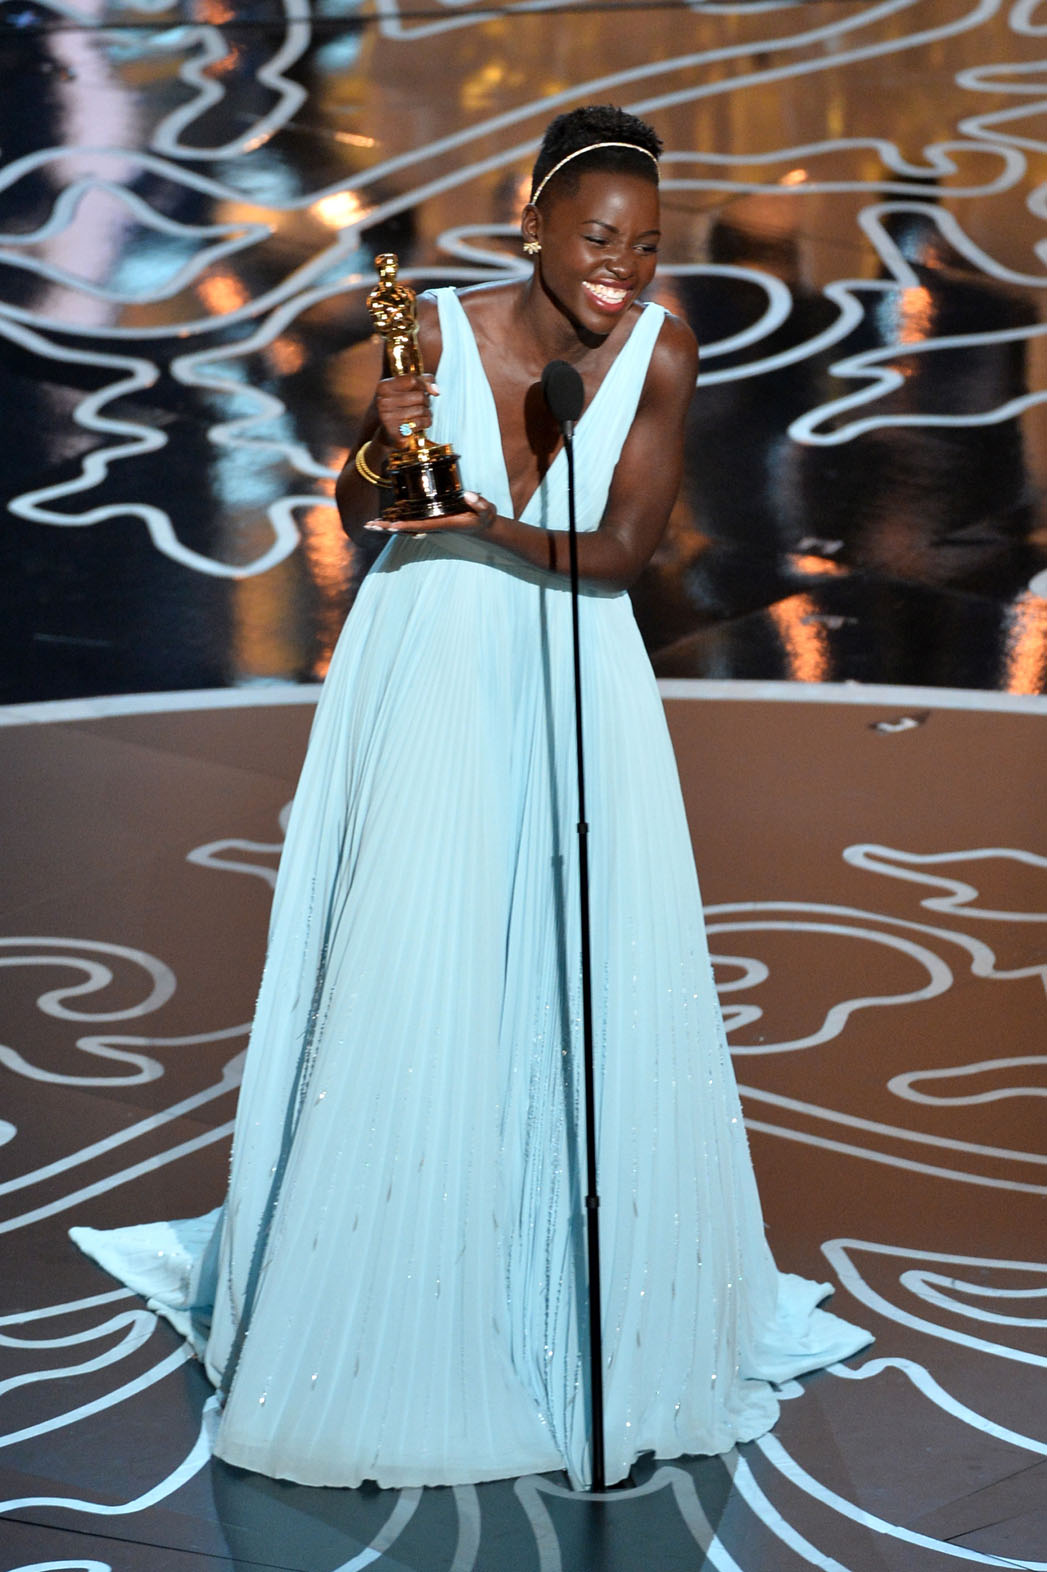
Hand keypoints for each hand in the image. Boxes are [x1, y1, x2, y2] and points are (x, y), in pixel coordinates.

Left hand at [364, 491, 495, 535]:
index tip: (391, 525)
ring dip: (387, 525)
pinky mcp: (429, 519)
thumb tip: (468, 493)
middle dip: (388, 527)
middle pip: (406, 528)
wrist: (483, 526)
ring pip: (405, 526)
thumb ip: (479, 503)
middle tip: (369, 525)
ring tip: (369, 524)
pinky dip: (395, 521)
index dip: (406, 525)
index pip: (421, 525)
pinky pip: (409, 521)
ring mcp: (430, 523)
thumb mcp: (486, 510)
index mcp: (443, 523)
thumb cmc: (483, 518)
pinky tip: (384, 520)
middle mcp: (433, 525)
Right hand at [375, 373, 438, 448]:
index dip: (422, 386)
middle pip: (420, 396)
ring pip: (422, 410)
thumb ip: (423, 381)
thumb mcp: (407, 389)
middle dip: (426, 401)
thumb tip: (435, 391)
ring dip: (427, 413)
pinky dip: (425, 423)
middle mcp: (383, 401)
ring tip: (421, 415)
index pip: (412, 380)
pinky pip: (420, 423)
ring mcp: (388, 417)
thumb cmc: (400, 407)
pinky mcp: (395, 432)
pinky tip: (419, 424)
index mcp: (384, 387)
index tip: (422, 391)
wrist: (388, 434)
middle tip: (422, 406)